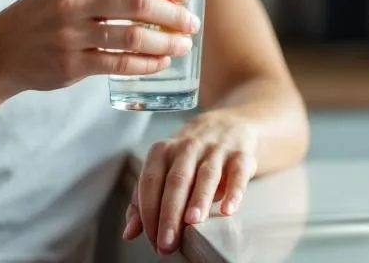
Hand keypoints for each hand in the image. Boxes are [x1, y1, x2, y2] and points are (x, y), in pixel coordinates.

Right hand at [0, 0, 198, 94]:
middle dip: (174, 15)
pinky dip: (148, 64)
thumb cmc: (43, 13)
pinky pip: (121, 64)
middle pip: (139, 4)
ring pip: (134, 37)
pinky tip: (161, 63)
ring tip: (183, 45)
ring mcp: (71, 33)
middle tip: (191, 23)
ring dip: (166, 42)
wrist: (0, 50)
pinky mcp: (71, 64)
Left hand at [122, 113, 257, 255]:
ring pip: (205, 175)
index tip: (152, 239)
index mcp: (162, 151)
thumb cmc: (189, 158)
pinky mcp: (240, 156)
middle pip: (177, 181)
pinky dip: (234, 191)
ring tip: (192, 222)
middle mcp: (188, 147)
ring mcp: (215, 150)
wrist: (227, 126)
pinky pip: (237, 173)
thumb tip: (129, 233)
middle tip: (167, 242)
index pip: (151, 182)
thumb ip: (143, 201)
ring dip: (199, 199)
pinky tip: (228, 209)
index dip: (148, 212)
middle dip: (170, 214)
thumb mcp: (163, 171)